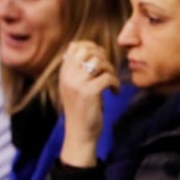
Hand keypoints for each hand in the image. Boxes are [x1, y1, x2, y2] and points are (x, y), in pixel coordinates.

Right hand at [59, 41, 120, 167]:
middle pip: (88, 50)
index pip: (75, 46)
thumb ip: (81, 70)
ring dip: (111, 70)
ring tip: (111, 82)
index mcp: (64, 73)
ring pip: (99, 61)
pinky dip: (116, 83)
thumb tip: (97, 51)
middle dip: (103, 57)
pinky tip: (114, 92)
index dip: (92, 46)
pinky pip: (108, 77)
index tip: (101, 57)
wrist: (80, 133)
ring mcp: (77, 83)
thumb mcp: (77, 86)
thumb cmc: (82, 109)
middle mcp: (68, 76)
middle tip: (108, 70)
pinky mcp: (89, 92)